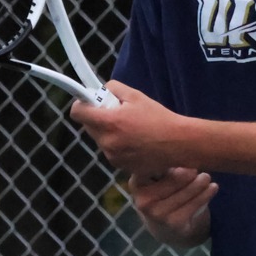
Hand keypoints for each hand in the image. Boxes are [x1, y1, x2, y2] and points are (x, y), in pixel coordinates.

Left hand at [71, 81, 187, 177]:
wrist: (178, 144)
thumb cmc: (159, 118)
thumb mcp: (136, 96)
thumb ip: (113, 89)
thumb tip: (100, 90)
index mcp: (109, 122)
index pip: (77, 113)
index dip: (81, 105)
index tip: (88, 102)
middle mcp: (107, 142)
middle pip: (88, 126)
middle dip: (98, 118)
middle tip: (117, 113)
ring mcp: (113, 156)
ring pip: (100, 139)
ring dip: (108, 133)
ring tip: (131, 129)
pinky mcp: (120, 166)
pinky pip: (111, 151)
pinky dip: (117, 145)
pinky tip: (135, 141)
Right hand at [125, 166, 216, 247]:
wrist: (165, 228)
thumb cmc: (163, 194)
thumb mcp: (158, 178)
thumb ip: (167, 165)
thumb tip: (188, 157)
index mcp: (136, 183)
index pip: (151, 165)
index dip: (168, 157)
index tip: (180, 150)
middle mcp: (143, 200)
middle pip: (172, 178)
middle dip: (188, 171)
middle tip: (197, 167)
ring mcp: (158, 213)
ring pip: (184, 191)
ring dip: (199, 183)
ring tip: (206, 177)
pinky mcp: (174, 223)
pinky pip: (194, 204)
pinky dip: (205, 194)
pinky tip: (213, 187)